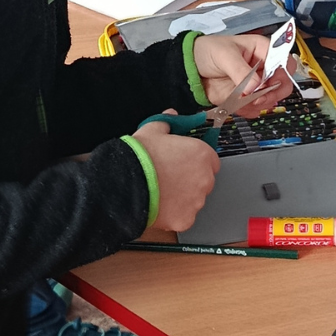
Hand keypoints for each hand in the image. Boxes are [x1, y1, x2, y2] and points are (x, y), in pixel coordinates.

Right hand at [132, 117, 219, 231]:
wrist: (125, 184)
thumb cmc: (140, 156)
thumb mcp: (151, 130)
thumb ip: (166, 122)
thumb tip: (171, 115)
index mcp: (202, 154)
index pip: (210, 161)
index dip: (196, 162)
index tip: (183, 163)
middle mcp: (205, 179)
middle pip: (204, 182)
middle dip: (190, 181)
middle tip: (169, 179)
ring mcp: (196, 201)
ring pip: (194, 201)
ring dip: (183, 198)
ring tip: (160, 193)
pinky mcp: (186, 219)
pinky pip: (184, 217)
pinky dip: (174, 214)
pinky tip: (159, 206)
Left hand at [192, 32, 294, 115]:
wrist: (190, 68)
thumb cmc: (209, 51)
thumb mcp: (224, 55)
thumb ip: (240, 71)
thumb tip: (255, 87)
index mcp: (263, 50)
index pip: (284, 62)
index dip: (281, 74)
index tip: (269, 83)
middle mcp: (263, 68)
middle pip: (283, 84)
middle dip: (272, 94)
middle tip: (257, 98)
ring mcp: (256, 85)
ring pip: (270, 99)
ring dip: (258, 104)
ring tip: (240, 100)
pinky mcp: (246, 98)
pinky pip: (255, 109)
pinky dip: (247, 110)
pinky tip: (235, 105)